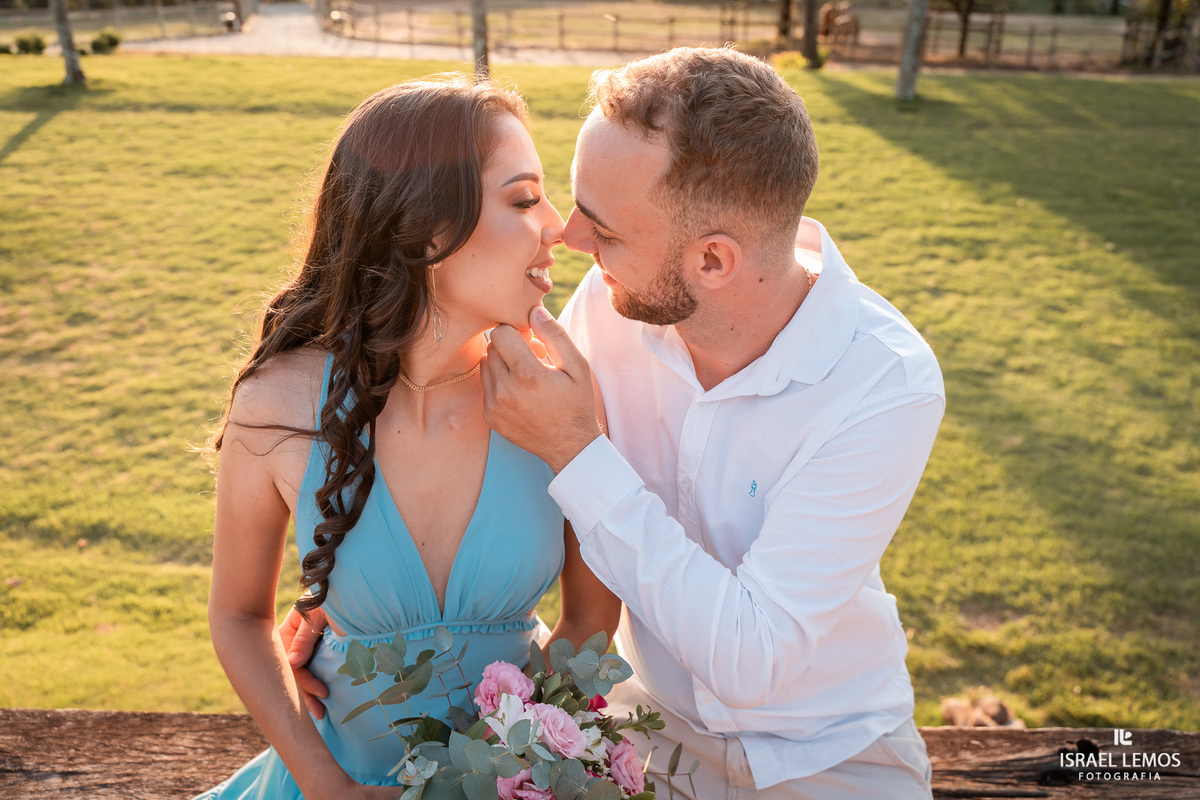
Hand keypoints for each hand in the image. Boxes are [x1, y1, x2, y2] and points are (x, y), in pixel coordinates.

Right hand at [279, 605, 329, 718]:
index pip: (290, 662)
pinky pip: (314, 670)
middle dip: (305, 694)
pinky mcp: (317, 650)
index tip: (322, 692)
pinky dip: (316, 684)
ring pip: (304, 675)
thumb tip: (292, 664)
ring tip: (322, 714)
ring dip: (310, 694)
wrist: (355, 591)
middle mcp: (295, 640)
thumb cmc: (336, 597)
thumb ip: (305, 636)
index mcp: (290, 629)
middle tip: (320, 713)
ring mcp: (306, 646)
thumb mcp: (318, 613)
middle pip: (294, 673)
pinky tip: (322, 699)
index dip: (304, 680)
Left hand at [482, 306, 602, 472]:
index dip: (517, 332)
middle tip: (531, 358)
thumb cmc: (577, 403)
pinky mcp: (490, 416)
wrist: (570, 446)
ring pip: (485, 364)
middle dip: (509, 346)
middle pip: (491, 347)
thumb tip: (533, 311)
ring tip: (525, 375)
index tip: (531, 341)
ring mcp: (494, 406)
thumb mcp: (577, 366)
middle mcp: (505, 391)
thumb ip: (555, 335)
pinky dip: (498, 382)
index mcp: (528, 375)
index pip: (501, 333)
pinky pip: (485, 385)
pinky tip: (519, 391)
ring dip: (501, 363)